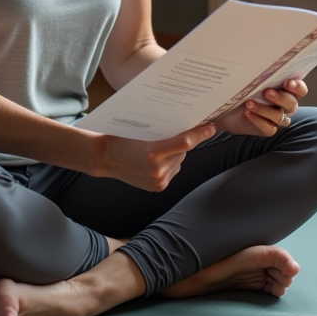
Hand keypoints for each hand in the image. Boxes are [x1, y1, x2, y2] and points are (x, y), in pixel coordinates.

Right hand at [91, 124, 216, 191]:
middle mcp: (158, 169)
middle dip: (181, 142)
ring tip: (156, 151)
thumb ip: (165, 135)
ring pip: (179, 162)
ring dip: (175, 155)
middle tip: (170, 135)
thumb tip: (187, 131)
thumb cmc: (121, 139)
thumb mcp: (142, 131)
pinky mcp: (158, 188)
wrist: (105, 158)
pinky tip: (155, 162)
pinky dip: (168, 165)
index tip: (210, 127)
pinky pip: (172, 171)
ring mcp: (159, 181)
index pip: (184, 142)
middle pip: (183, 151)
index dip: (200, 134)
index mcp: (153, 152)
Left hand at [213, 78, 306, 136]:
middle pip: (292, 103)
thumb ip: (261, 76)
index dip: (298, 87)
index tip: (288, 82)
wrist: (229, 110)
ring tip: (249, 103)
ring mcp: (278, 119)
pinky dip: (258, 120)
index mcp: (287, 91)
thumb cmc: (244, 91)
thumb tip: (258, 61)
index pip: (300, 90)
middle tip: (266, 92)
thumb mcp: (252, 81)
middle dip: (280, 97)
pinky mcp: (268, 129)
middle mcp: (286, 106)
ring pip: (279, 116)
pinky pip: (269, 128)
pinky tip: (247, 112)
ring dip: (264, 109)